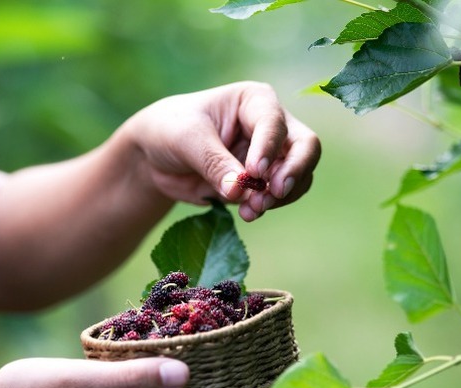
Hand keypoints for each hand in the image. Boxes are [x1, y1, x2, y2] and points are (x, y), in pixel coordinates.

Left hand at [122, 81, 320, 221]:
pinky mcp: (263, 182)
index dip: (269, 148)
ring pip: (298, 175)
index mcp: (255, 101)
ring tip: (251, 210)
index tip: (255, 172)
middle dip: (293, 172)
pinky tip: (247, 213)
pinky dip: (269, 207)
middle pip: (305, 147)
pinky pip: (280, 196)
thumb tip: (240, 190)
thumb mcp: (187, 139)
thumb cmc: (170, 130)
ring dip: (280, 196)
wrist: (155, 156)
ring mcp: (271, 155)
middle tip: (273, 193)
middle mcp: (271, 126)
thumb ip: (215, 163)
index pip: (275, 124)